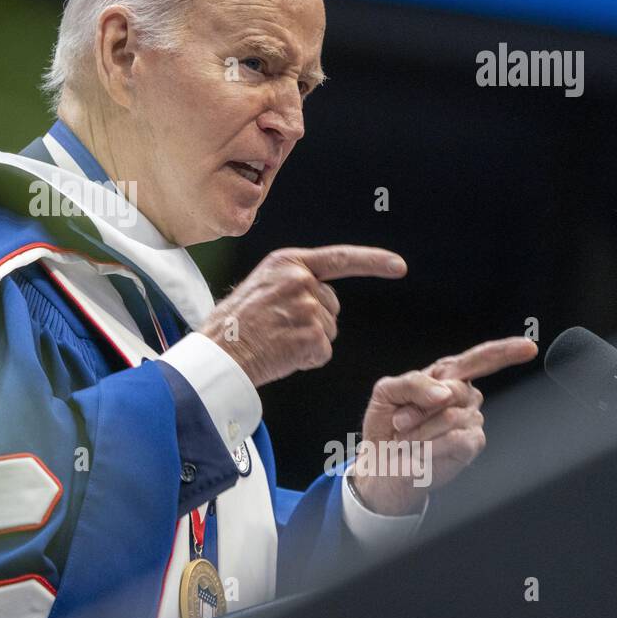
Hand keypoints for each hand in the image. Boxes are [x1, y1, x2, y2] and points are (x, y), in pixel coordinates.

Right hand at [200, 245, 406, 386]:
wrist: (218, 353)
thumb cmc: (231, 325)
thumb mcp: (259, 285)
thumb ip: (290, 283)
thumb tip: (318, 293)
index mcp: (287, 262)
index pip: (340, 258)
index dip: (373, 262)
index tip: (398, 266)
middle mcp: (301, 280)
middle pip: (332, 305)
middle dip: (314, 320)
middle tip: (277, 330)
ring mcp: (308, 308)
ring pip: (328, 331)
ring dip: (308, 341)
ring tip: (275, 342)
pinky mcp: (311, 337)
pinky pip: (322, 353)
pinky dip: (306, 359)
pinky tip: (281, 355)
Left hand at [351, 337, 538, 515]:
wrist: (383, 463)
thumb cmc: (386, 426)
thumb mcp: (387, 392)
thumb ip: (413, 383)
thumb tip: (445, 391)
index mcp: (444, 376)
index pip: (479, 359)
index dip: (505, 352)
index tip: (528, 347)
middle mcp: (463, 396)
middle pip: (455, 390)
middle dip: (419, 408)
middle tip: (400, 422)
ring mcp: (470, 421)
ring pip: (452, 416)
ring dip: (420, 430)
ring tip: (409, 438)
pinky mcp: (471, 445)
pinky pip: (457, 438)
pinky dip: (432, 445)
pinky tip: (422, 451)